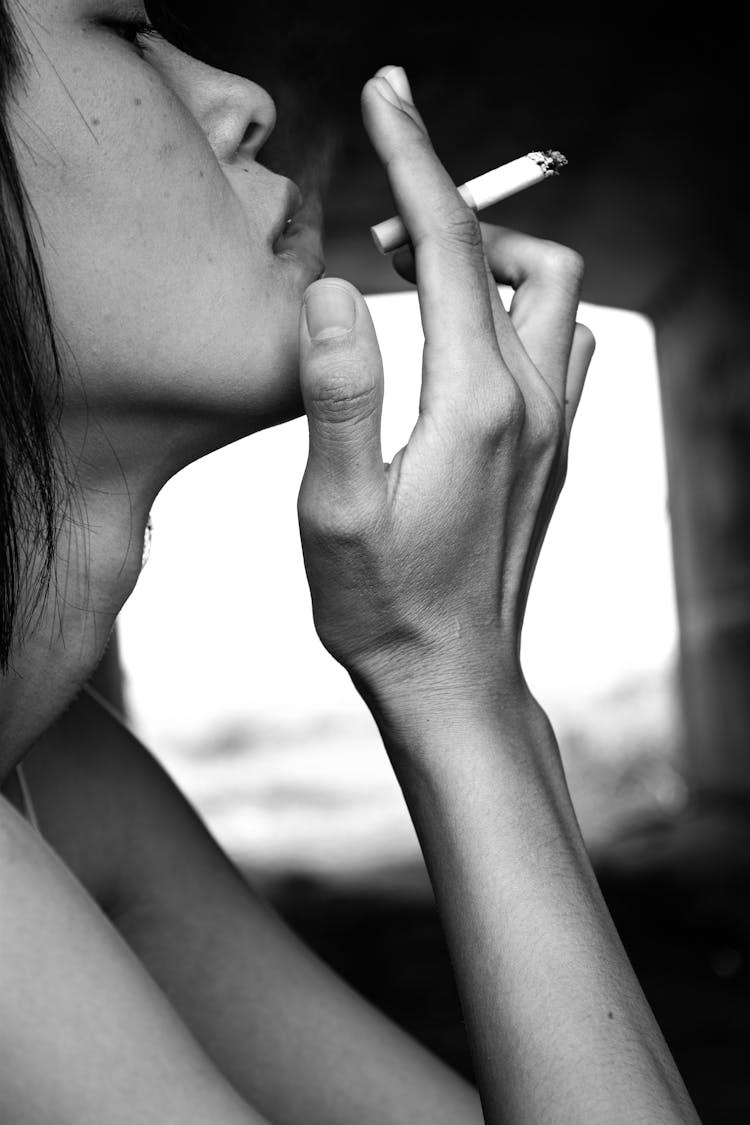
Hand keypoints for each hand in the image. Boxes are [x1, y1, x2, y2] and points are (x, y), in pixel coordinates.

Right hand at [297, 67, 594, 713]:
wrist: (451, 677)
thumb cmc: (382, 604)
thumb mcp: (335, 506)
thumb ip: (339, 391)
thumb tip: (336, 289)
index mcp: (476, 402)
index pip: (452, 246)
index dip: (415, 159)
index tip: (388, 94)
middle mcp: (533, 402)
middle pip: (522, 255)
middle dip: (456, 214)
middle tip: (383, 230)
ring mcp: (555, 428)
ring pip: (556, 297)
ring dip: (496, 263)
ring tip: (421, 278)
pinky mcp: (555, 451)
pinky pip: (559, 345)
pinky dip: (518, 311)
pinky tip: (467, 344)